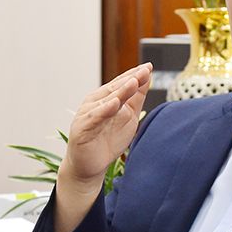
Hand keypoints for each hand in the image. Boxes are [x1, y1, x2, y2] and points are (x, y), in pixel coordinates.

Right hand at [59, 63, 152, 186]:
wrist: (89, 165)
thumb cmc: (108, 139)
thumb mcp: (128, 115)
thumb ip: (136, 97)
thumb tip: (148, 77)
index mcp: (106, 97)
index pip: (122, 82)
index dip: (135, 74)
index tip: (149, 66)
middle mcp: (96, 102)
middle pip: (116, 88)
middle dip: (131, 79)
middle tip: (144, 71)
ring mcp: (88, 114)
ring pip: (106, 100)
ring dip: (120, 91)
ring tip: (133, 82)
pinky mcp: (82, 128)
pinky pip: (95, 117)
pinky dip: (104, 109)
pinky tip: (114, 103)